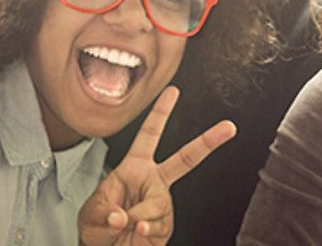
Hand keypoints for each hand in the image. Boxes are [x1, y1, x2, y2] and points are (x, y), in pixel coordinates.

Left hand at [78, 86, 235, 244]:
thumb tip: (124, 217)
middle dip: (207, 142)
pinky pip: (158, 224)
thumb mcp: (92, 213)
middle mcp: (153, 182)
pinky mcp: (166, 225)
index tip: (173, 91)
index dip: (161, 112)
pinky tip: (137, 233)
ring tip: (126, 225)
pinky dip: (144, 229)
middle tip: (229, 127)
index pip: (149, 135)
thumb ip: (105, 211)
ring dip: (138, 216)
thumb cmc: (98, 229)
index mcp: (134, 168)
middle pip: (185, 159)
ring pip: (158, 203)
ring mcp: (162, 204)